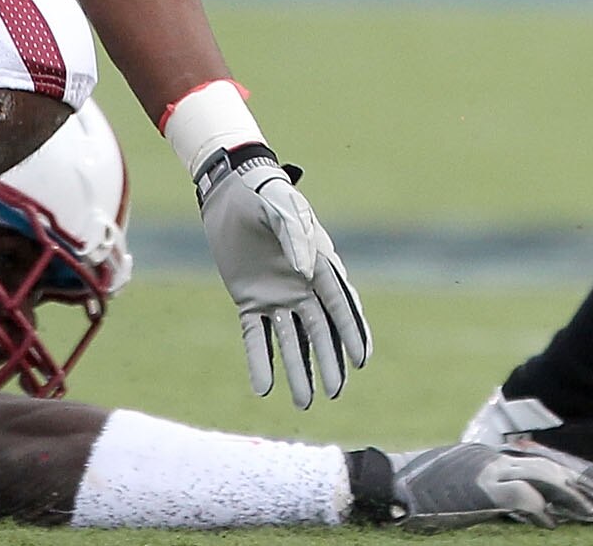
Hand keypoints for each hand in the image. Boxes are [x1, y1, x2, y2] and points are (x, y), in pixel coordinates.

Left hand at [196, 144, 370, 407]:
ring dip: (298, 370)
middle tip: (335, 393)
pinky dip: (260, 361)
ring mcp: (277, 295)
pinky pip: (257, 336)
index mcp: (319, 263)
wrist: (230, 189)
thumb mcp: (279, 206)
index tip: (361, 360)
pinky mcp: (250, 300)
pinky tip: (263, 388)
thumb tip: (305, 270)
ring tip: (304, 403)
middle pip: (320, 331)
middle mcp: (302, 285)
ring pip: (292, 341)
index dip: (351, 332)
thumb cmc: (263, 192)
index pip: (340, 305)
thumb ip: (295, 234)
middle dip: (329, 362)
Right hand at [384, 443, 592, 526]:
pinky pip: (522, 498)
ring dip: (571, 496)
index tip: (591, 489)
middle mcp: (496, 457)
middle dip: (581, 485)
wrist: (392, 484)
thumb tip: (521, 506)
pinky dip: (540, 512)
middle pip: (551, 467)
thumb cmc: (422, 490)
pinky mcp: (482, 489)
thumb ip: (492, 489)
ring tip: (591, 513)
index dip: (570, 475)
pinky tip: (551, 525)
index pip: (542, 461)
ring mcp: (490, 470)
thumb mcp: (463, 485)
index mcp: (493, 455)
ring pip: (545, 477)